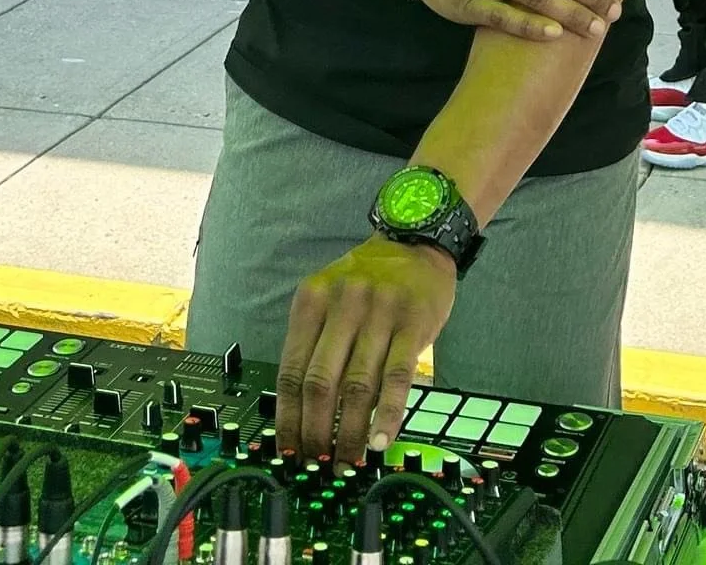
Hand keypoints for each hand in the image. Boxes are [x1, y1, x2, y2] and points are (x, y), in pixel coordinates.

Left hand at [277, 236, 455, 460]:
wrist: (416, 242)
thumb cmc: (369, 279)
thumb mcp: (331, 297)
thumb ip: (316, 342)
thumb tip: (303, 412)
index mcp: (312, 300)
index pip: (291, 370)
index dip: (288, 417)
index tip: (288, 449)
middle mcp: (342, 304)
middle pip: (320, 382)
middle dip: (315, 432)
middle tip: (318, 463)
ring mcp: (379, 312)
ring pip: (357, 386)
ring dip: (350, 432)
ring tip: (347, 461)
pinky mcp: (413, 322)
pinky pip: (397, 377)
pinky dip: (387, 415)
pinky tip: (380, 441)